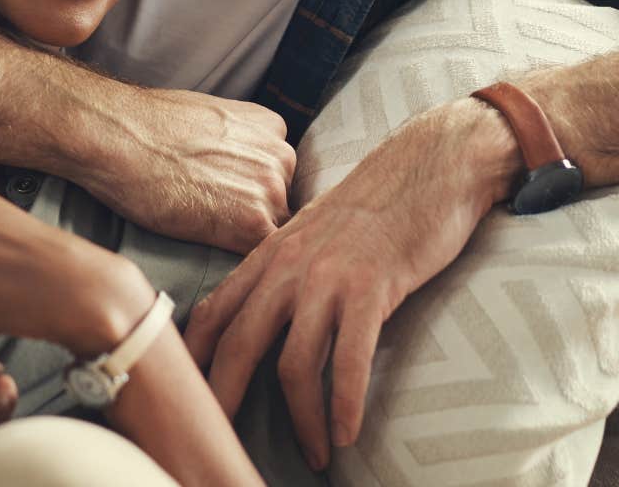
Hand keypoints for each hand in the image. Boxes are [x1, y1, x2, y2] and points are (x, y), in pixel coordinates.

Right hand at [78, 87, 295, 254]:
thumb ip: (237, 141)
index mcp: (271, 127)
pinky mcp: (253, 223)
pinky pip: (262, 253)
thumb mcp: (209, 118)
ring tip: (208, 235)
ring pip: (276, 230)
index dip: (257, 191)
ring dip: (249, 238)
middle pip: (284, 201)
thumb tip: (233, 164)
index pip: (281, 171)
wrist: (121, 138)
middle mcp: (280, 156)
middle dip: (257, 213)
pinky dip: (244, 261)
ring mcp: (271, 190)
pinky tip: (213, 252)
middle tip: (217, 220)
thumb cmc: (148, 126)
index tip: (234, 201)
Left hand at [183, 99, 519, 471]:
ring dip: (303, 421)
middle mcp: (289, 267)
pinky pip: (350, 361)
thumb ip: (287, 268)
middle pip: (239, 346)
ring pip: (294, 365)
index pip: (215, 312)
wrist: (431, 163)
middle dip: (226, 402)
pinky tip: (348, 434)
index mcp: (270, 254)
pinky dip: (346, 405)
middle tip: (224, 444)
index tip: (187, 397)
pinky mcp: (371, 289)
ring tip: (316, 454)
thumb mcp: (314, 231)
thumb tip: (270, 313)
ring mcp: (328, 278)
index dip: (195, 360)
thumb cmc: (378, 202)